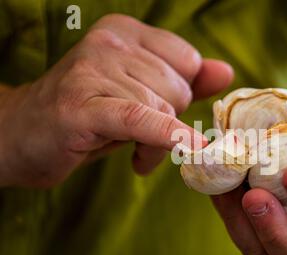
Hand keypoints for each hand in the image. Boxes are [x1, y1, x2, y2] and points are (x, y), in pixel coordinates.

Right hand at [0, 14, 232, 187]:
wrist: (20, 136)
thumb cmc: (88, 116)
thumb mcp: (139, 93)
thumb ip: (184, 80)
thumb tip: (225, 71)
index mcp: (124, 32)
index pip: (187, 61)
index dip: (180, 94)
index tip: (162, 113)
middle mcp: (109, 43)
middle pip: (177, 88)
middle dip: (169, 121)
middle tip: (142, 138)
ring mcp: (93, 70)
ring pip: (163, 110)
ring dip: (156, 144)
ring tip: (130, 149)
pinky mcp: (83, 105)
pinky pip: (140, 119)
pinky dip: (165, 136)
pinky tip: (181, 150)